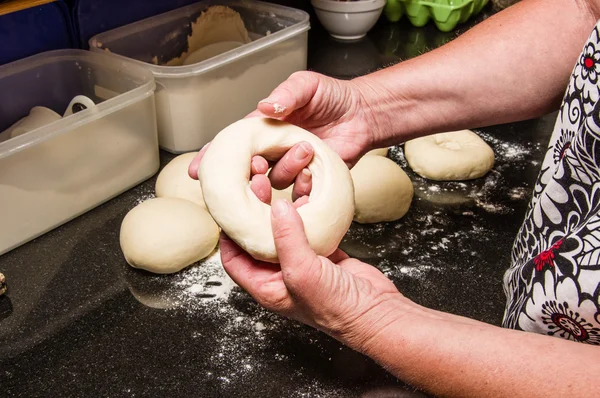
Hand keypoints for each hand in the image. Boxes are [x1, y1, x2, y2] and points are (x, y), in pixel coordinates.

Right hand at [188, 71, 380, 191]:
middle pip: (246, 169)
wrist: (362, 114)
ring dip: (284, 168)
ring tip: (305, 148)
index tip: (197, 170)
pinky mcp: (309, 180)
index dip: (214, 157)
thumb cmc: (333, 96)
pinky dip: (302, 181)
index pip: (233, 144)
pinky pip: (297, 189)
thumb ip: (287, 93)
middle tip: (256, 166)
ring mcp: (290, 167)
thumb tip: (265, 106)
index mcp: (264, 128)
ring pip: (272, 179)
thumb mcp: (307, 85)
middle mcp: (273, 150)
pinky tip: (312, 168)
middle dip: (243, 173)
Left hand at [219, 197, 404, 347]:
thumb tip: (276, 206)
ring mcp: (302, 261)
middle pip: (258, 235)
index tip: (232, 203)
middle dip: (256, 208)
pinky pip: (309, 225)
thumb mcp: (303, 273)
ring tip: (283, 178)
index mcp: (265, 286)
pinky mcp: (323, 252)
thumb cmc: (336, 307)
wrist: (376, 313)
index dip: (230, 230)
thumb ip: (287, 239)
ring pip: (285, 227)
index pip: (234, 256)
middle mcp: (279, 273)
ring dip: (284, 203)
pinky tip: (308, 190)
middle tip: (258, 181)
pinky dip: (308, 207)